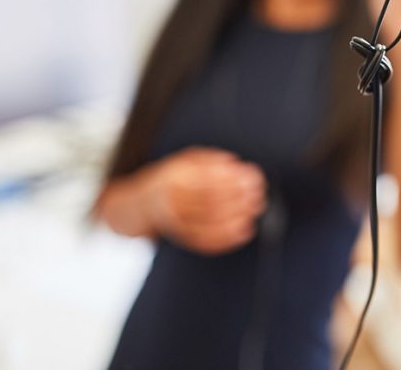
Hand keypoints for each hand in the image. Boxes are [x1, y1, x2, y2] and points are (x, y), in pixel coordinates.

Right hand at [146, 147, 265, 255]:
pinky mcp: (181, 238)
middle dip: (239, 200)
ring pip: (209, 223)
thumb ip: (209, 159)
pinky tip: (245, 231)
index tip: (254, 177)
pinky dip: (228, 238)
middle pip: (211, 202)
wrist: (141, 203)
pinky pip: (205, 241)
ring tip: (255, 210)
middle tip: (258, 195)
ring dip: (237, 218)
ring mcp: (175, 221)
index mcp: (174, 176)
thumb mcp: (185, 160)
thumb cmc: (173, 178)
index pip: (209, 179)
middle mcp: (171, 200)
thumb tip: (232, 163)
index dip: (234, 179)